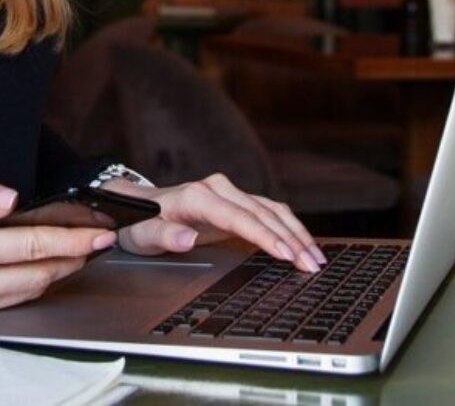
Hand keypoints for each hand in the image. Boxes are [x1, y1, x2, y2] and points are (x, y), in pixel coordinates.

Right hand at [0, 173, 116, 318]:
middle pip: (38, 275)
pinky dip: (36, 284)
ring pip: (29, 293)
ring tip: (82, 251)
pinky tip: (50, 266)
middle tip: (100, 240)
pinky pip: (11, 301)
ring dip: (60, 273)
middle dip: (75, 257)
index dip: (71, 239)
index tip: (98, 233)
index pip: (30, 246)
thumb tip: (11, 199)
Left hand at [103, 173, 325, 272]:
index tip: (286, 254)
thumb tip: (188, 238)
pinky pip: (269, 212)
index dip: (265, 236)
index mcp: (197, 196)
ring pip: (272, 210)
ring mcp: (229, 192)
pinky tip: (303, 244)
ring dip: (296, 233)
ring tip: (316, 257)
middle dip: (291, 240)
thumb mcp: (142, 235)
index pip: (239, 217)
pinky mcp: (236, 201)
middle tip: (312, 265)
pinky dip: (289, 227)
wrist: (138, 207)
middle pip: (262, 214)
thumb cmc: (140, 223)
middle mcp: (217, 189)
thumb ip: (163, 236)